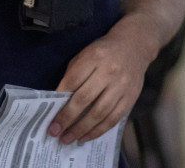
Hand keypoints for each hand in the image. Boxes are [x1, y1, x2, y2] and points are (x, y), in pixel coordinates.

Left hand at [48, 26, 153, 143]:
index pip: (73, 80)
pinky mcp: (130, 98)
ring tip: (68, 139)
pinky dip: (98, 130)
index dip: (59, 99)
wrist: (134, 46)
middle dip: (67, 118)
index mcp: (95, 57)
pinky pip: (113, 118)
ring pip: (99, 113)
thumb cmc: (104, 52)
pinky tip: (86, 136)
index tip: (50, 114)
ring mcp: (121, 86)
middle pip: (84, 99)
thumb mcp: (86, 53)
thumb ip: (74, 74)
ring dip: (81, 129)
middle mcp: (109, 71)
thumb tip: (59, 101)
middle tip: (54, 132)